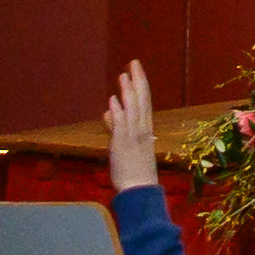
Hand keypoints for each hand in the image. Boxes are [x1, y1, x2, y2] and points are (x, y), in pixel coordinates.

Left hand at [105, 60, 161, 196]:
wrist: (139, 191)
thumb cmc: (135, 170)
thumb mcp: (126, 144)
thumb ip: (116, 125)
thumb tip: (108, 109)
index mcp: (145, 129)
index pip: (145, 101)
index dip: (140, 84)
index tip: (136, 69)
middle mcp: (142, 130)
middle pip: (141, 101)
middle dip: (137, 81)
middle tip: (134, 63)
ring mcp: (133, 137)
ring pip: (132, 111)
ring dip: (127, 93)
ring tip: (123, 76)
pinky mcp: (122, 146)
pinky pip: (121, 127)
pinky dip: (118, 114)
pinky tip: (113, 102)